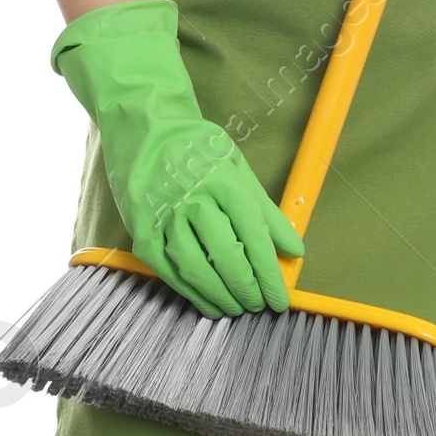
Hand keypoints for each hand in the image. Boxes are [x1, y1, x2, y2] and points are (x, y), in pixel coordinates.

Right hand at [51, 0, 303, 320]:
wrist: (143, 126)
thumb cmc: (196, 148)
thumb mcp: (238, 169)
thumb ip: (267, 211)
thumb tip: (293, 250)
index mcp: (224, 182)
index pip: (254, 238)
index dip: (269, 275)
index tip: (280, 299)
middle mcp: (194, 200)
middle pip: (228, 258)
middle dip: (248, 290)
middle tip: (260, 306)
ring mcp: (164, 217)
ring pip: (197, 270)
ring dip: (221, 296)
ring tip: (237, 308)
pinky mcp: (142, 231)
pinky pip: (169, 273)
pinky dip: (191, 293)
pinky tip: (207, 303)